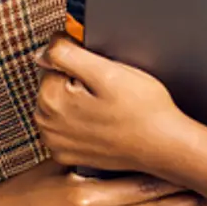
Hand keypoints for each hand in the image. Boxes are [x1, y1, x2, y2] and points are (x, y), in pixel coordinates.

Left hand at [36, 37, 201, 176]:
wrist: (163, 146)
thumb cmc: (144, 110)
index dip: (79, 62)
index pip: (53, 61)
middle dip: (76, 81)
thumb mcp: (108, 71)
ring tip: (106, 107)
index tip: (100, 73)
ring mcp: (56, 142)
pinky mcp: (67, 154)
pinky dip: (78, 121)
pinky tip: (101, 122)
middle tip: (107, 92)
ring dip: (77, 101)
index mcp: (52, 100)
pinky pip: (64, 126)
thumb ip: (67, 55)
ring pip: (59, 104)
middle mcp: (47, 124)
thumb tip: (43, 51)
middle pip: (53, 83)